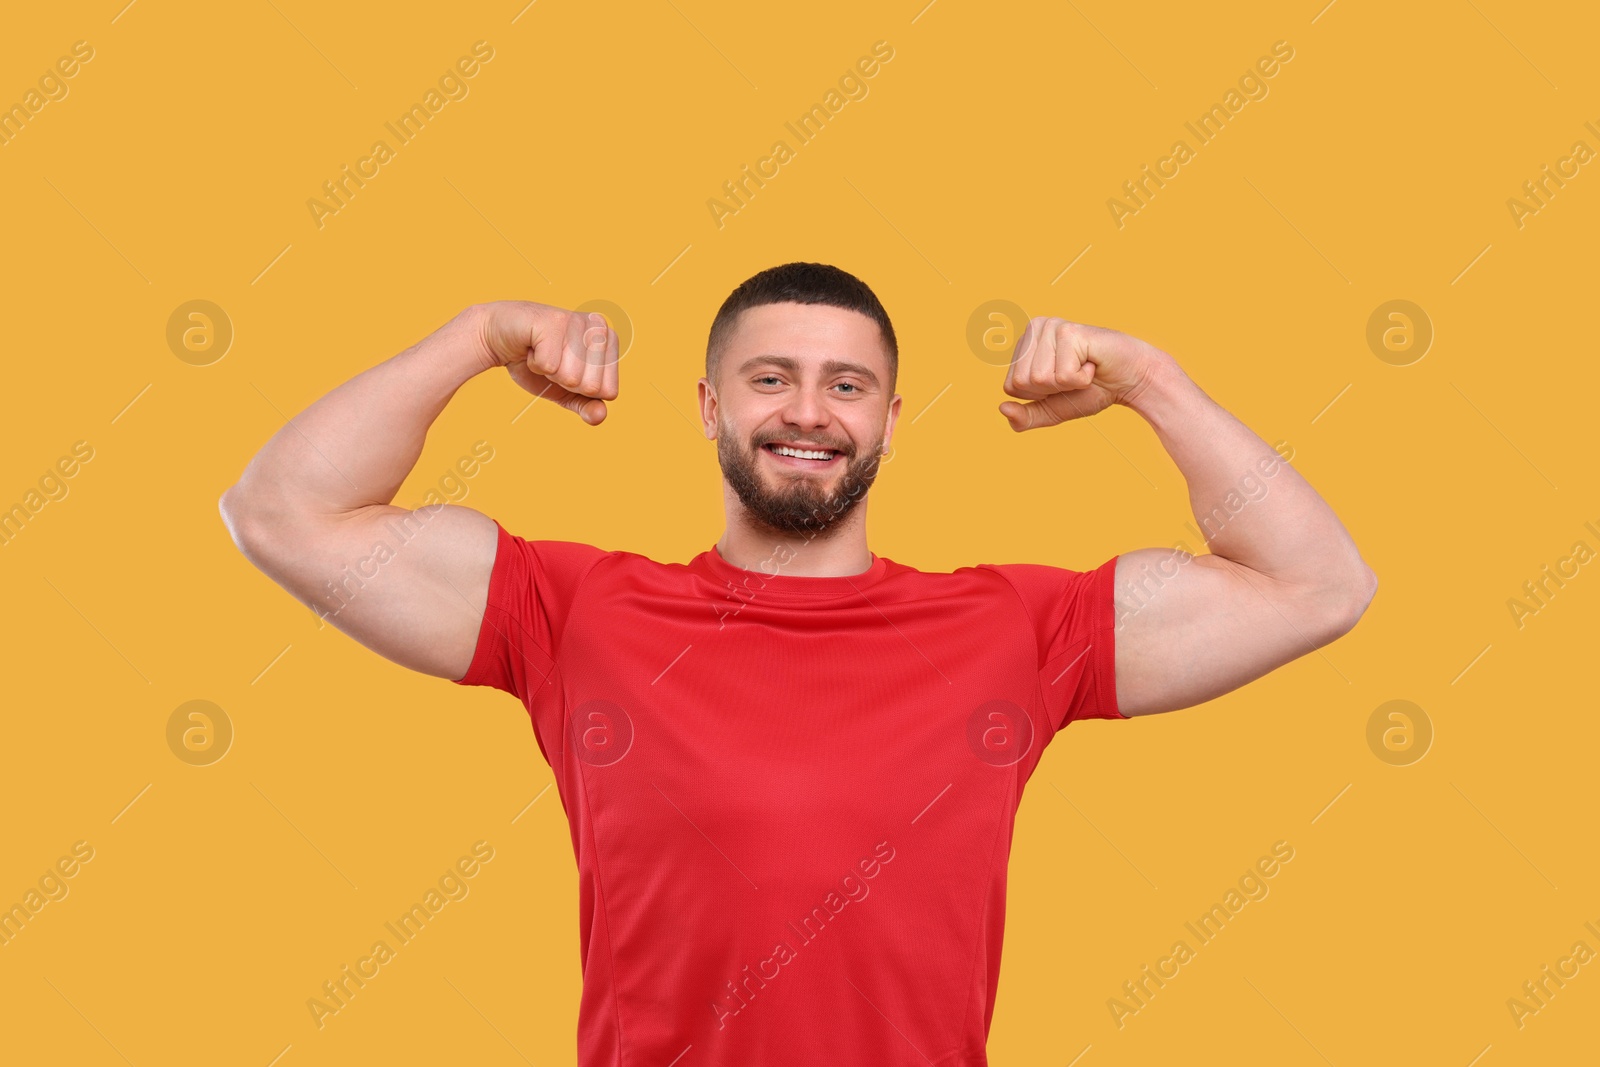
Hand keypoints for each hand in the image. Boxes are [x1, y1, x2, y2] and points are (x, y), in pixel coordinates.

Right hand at [473, 301, 619, 424]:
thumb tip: (600, 416)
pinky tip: (532, 347)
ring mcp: (577, 321)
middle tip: (553, 361)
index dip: (581, 390)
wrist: (499, 338)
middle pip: (591, 386)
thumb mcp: (566, 391)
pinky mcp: (553, 321)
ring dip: (549, 372)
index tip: (566, 369)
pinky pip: (549, 366)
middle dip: (565, 382)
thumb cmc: (537, 362)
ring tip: (542, 352)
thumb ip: (586, 405)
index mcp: (610, 341)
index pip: (609, 392)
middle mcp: (599, 327)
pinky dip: (534, 364)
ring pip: (571, 377)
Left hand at [998, 317, 1164, 431]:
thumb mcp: (1052, 409)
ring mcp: (1050, 326)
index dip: (1038, 396)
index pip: (1010, 387)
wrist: (1130, 381)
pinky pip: (1062, 375)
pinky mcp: (1068, 331)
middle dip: (1051, 390)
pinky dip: (1081, 379)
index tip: (1062, 381)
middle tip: (1074, 375)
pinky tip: (1092, 364)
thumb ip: (1026, 416)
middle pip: (1021, 383)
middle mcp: (1034, 328)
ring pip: (1038, 379)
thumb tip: (1002, 408)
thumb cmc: (1092, 390)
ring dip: (1067, 383)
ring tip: (1084, 368)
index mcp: (1025, 343)